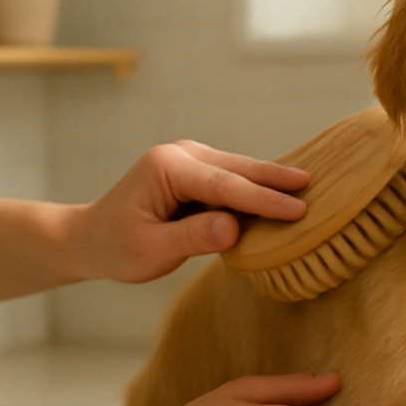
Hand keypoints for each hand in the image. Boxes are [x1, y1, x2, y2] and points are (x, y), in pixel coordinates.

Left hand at [70, 141, 310, 283]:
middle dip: (275, 179)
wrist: (91, 238)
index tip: (297, 209)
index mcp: (165, 168)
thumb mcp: (151, 250)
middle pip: (237, 168)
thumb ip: (193, 237)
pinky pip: (231, 178)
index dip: (263, 199)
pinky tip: (282, 192)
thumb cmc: (116, 247)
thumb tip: (235, 227)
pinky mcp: (195, 171)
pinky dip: (255, 186)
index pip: (224, 185)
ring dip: (269, 180)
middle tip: (314, 186)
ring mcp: (188, 158)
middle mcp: (179, 154)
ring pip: (238, 169)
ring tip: (306, 186)